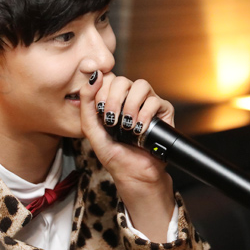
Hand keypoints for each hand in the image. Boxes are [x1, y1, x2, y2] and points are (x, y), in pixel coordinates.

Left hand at [79, 71, 175, 240]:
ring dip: (130, 106)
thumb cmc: (113, 154)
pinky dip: (145, 115)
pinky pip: (155, 101)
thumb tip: (94, 77)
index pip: (107, 78)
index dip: (102, 89)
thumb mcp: (91, 129)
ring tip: (127, 126)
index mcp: (112, 99)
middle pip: (122, 80)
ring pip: (141, 85)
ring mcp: (147, 103)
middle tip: (111, 120)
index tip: (99, 109)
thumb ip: (86, 103)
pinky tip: (139, 130)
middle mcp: (130, 98)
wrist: (134, 173)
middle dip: (114, 99)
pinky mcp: (163, 111)